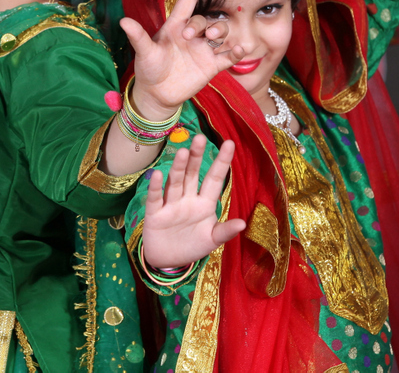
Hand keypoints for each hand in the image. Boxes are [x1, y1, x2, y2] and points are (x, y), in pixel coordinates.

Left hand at [120, 0, 244, 119]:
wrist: (157, 94)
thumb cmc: (148, 68)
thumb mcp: (144, 52)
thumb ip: (138, 37)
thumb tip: (123, 21)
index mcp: (175, 26)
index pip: (188, 0)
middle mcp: (192, 35)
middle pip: (205, 20)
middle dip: (202, 23)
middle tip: (190, 35)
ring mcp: (203, 50)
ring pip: (220, 33)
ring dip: (220, 32)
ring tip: (212, 38)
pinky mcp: (212, 65)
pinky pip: (228, 55)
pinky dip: (235, 51)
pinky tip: (238, 49)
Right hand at [142, 136, 245, 267]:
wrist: (167, 260)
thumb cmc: (192, 246)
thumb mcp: (211, 241)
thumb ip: (225, 231)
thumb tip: (243, 223)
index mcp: (205, 203)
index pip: (215, 179)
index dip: (222, 162)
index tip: (230, 143)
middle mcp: (188, 199)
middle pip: (193, 174)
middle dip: (196, 157)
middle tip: (200, 138)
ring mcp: (171, 204)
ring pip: (176, 182)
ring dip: (179, 168)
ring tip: (183, 152)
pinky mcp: (155, 213)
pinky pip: (155, 198)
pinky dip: (156, 187)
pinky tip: (157, 174)